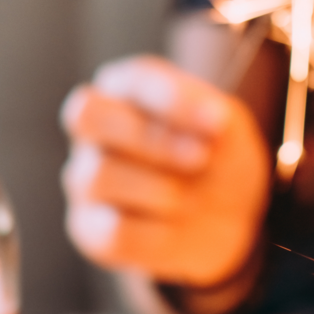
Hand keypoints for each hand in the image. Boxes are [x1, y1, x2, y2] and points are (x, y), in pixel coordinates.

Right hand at [61, 56, 270, 286]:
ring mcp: (84, 179)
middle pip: (88, 116)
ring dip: (161, 189)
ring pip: (99, 174)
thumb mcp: (229, 128)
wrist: (229, 220)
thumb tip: (211, 117)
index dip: (171, 100)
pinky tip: (176, 228)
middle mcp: (94, 131)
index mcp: (124, 90)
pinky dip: (157, 232)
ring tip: (192, 199)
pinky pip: (112, 230)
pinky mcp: (88, 228)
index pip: (129, 81)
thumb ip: (214, 114)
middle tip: (202, 158)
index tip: (218, 121)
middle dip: (153, 139)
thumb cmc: (219, 160)